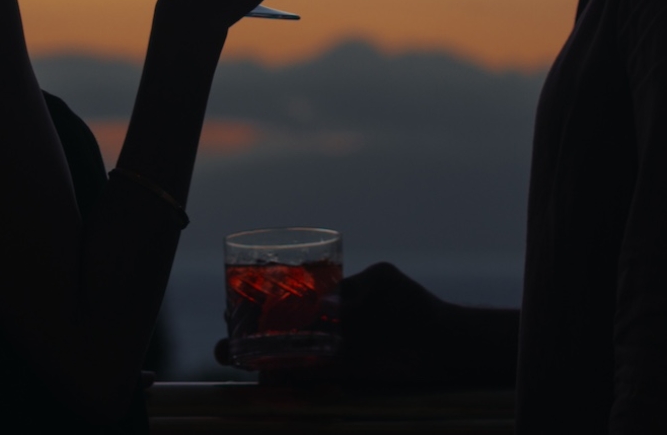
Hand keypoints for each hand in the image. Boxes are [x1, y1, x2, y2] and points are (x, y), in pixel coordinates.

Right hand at [213, 263, 515, 387]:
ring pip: (280, 354)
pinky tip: (262, 377)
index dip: (253, 300)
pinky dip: (280, 379)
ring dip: (253, 357)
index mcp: (328, 297)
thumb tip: (319, 308)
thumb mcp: (380, 287)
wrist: (441, 344)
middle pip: (272, 327)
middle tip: (225, 336)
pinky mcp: (338, 376)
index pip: (281, 296)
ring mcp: (326, 351)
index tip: (231, 303)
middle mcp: (321, 324)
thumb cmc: (411, 306)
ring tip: (229, 354)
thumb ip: (350, 299)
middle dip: (243, 331)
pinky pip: (301, 378)